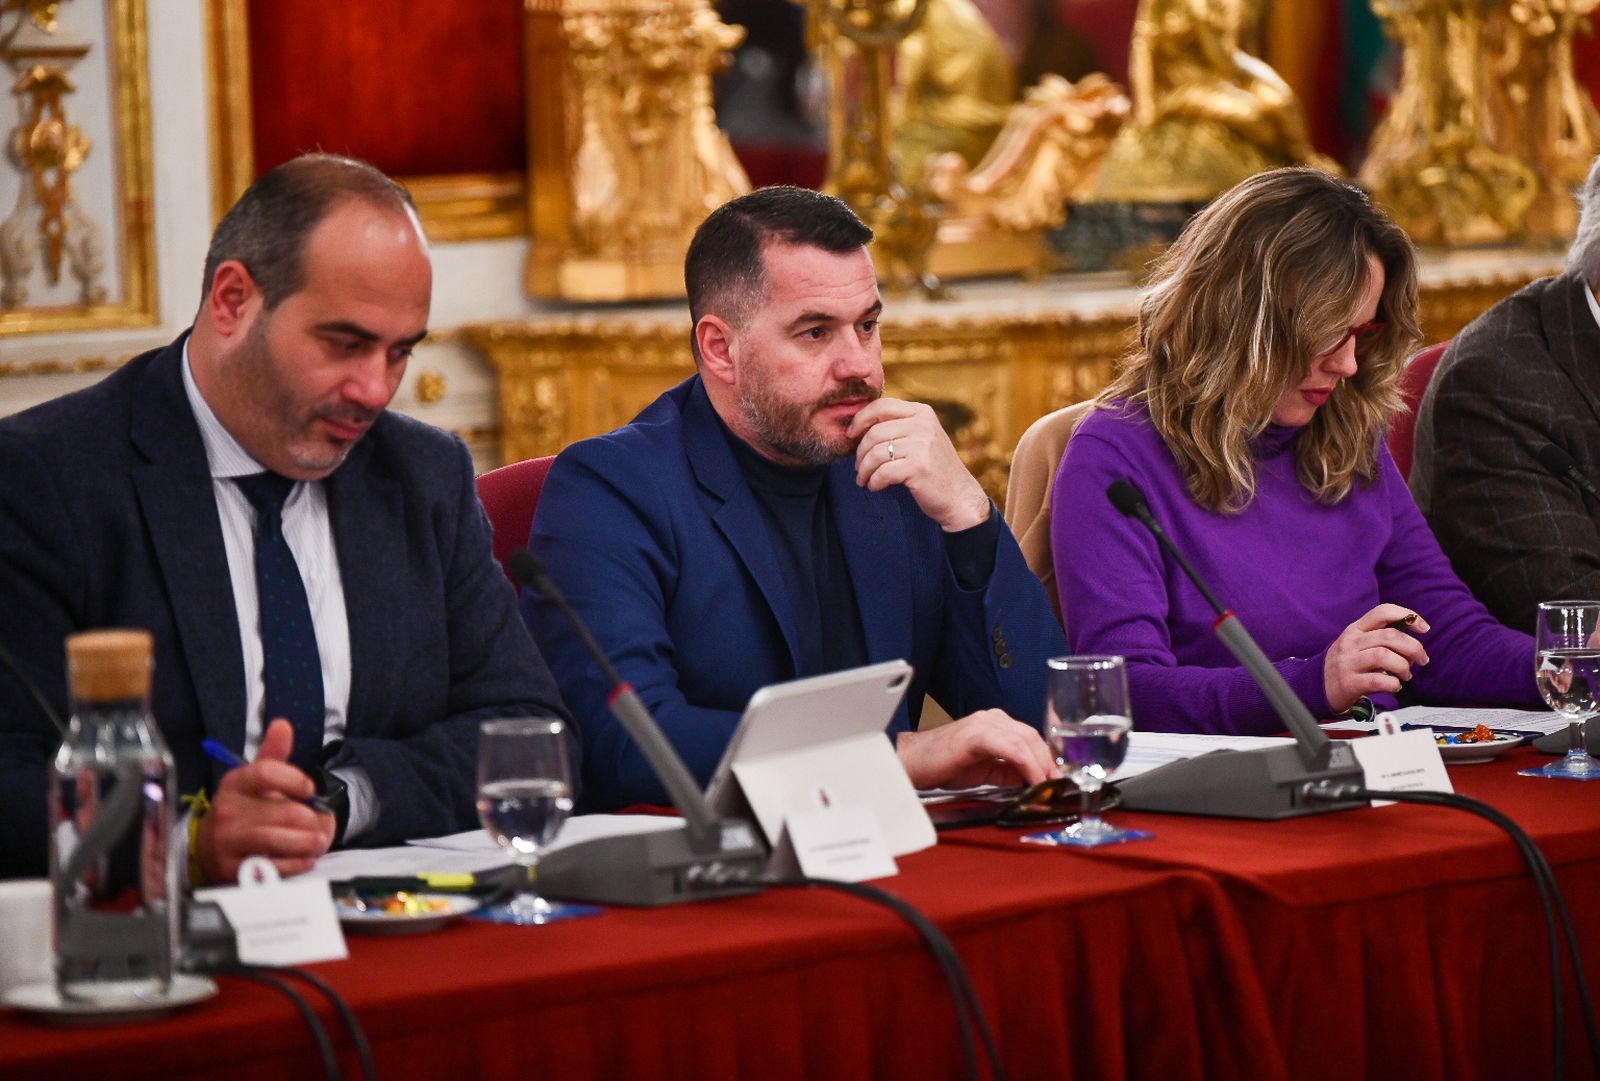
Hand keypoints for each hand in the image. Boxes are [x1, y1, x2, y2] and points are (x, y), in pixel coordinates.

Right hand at [195, 718, 335, 883]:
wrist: (211, 848)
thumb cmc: (242, 809)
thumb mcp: (254, 780)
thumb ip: (273, 754)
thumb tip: (283, 724)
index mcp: (235, 784)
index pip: (266, 772)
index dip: (295, 779)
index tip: (311, 790)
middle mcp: (227, 812)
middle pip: (284, 812)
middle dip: (313, 819)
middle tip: (324, 823)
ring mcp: (227, 842)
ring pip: (279, 840)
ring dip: (309, 842)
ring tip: (319, 841)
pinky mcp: (232, 870)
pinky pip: (274, 867)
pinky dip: (297, 863)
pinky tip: (305, 858)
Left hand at [850, 398, 990, 531]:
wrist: (960, 497)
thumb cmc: (934, 470)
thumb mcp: (921, 439)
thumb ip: (898, 427)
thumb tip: (858, 427)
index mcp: (922, 413)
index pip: (881, 406)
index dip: (860, 419)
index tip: (850, 435)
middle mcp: (923, 424)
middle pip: (874, 432)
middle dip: (860, 452)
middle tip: (858, 467)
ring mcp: (923, 445)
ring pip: (875, 453)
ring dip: (865, 470)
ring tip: (864, 480)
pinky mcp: (919, 467)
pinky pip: (883, 472)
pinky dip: (874, 482)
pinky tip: (876, 487)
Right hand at [895, 710, 1060, 788]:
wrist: (911, 762)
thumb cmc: (942, 765)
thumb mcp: (984, 770)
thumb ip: (1008, 772)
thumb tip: (1032, 783)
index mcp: (995, 723)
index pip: (1032, 738)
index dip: (1048, 759)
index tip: (1058, 780)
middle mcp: (992, 718)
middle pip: (1033, 737)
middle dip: (1049, 763)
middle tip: (1058, 787)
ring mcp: (984, 724)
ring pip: (1026, 740)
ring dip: (1042, 766)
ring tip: (1048, 787)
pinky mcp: (977, 735)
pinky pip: (1012, 749)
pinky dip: (1027, 766)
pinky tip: (1032, 782)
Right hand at [1323, 604, 1430, 713]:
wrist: (1317, 686)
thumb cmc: (1346, 664)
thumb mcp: (1357, 644)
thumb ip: (1381, 638)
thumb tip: (1412, 644)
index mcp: (1355, 629)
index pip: (1383, 612)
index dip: (1407, 616)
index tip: (1423, 628)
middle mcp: (1351, 642)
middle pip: (1390, 636)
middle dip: (1414, 648)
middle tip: (1422, 660)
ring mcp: (1348, 662)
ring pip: (1385, 656)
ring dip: (1403, 667)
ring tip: (1405, 675)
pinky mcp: (1349, 683)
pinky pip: (1378, 681)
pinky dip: (1393, 684)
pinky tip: (1394, 686)